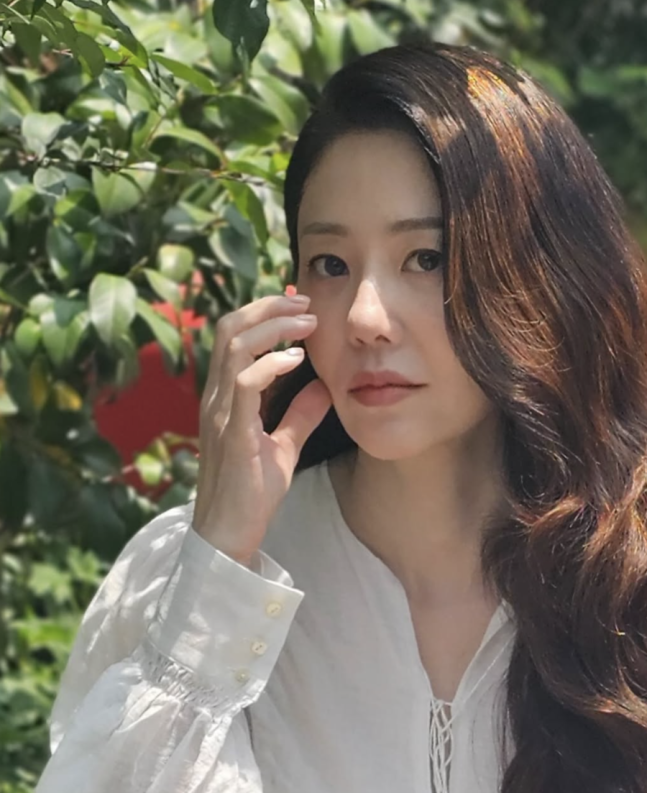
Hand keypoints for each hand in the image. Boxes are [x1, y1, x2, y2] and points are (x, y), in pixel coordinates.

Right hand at [192, 293, 331, 565]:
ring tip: (306, 323)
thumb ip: (299, 414)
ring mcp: (219, 414)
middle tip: (303, 302)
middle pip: (228, 329)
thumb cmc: (251, 493)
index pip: (233, 336)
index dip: (262, 313)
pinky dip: (270, 363)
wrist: (229, 535)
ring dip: (272, 326)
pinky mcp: (232, 434)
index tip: (298, 306)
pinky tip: (296, 360)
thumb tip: (323, 386)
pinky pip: (245, 385)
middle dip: (267, 307)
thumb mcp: (282, 446)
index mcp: (224, 397)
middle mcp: (215, 398)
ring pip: (233, 347)